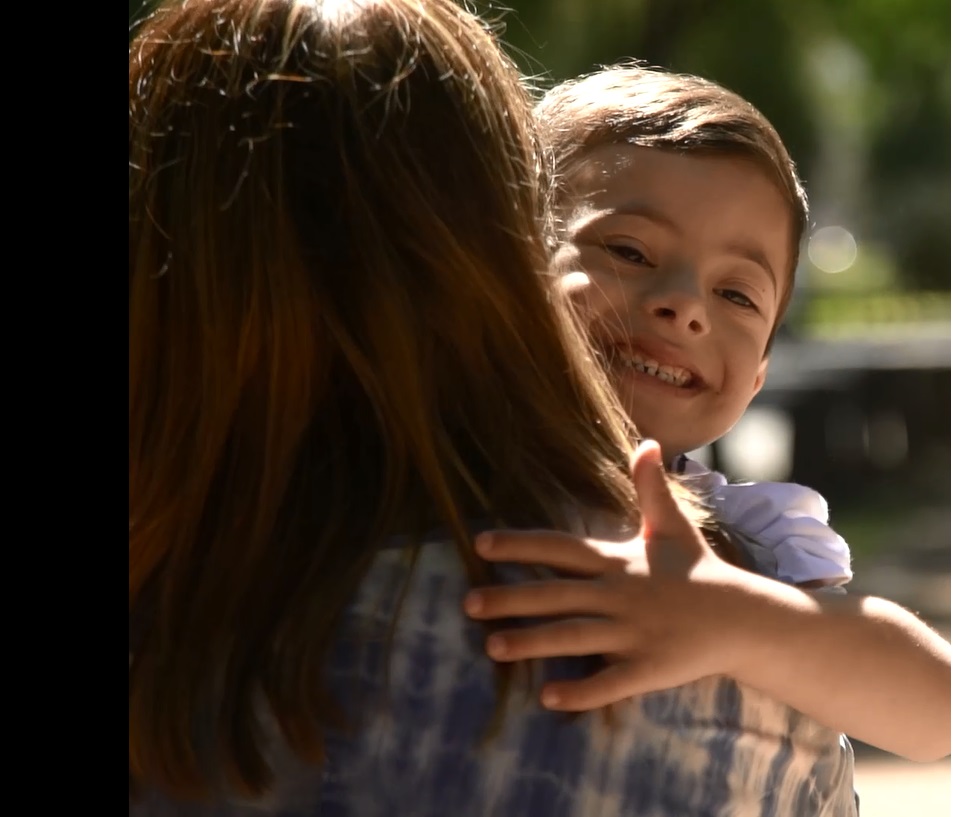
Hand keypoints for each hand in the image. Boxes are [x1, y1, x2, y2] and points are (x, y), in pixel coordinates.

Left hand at [463, 439, 759, 709]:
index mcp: (619, 561)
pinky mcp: (652, 668)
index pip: (561, 548)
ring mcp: (636, 633)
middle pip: (557, 595)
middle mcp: (622, 595)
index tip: (479, 544)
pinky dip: (582, 691)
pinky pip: (612, 683)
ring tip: (491, 648)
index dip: (520, 545)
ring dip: (533, 643)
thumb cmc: (698, 570)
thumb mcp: (672, 526)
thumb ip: (652, 487)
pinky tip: (547, 698)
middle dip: (512, 598)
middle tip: (467, 603)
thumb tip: (649, 442)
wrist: (745, 617)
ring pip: (576, 638)